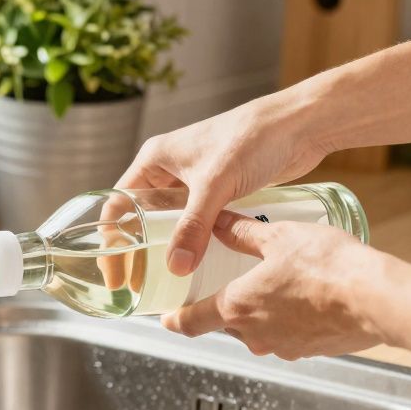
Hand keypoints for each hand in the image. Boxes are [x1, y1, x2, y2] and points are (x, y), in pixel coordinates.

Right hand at [115, 91, 331, 274]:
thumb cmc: (253, 137)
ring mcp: (194, 181)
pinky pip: (196, 224)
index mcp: (154, 160)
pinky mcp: (218, 191)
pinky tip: (196, 265)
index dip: (111, 242)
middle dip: (136, 252)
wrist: (299, 125)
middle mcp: (169, 170)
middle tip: (136, 284)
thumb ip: (194, 226)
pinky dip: (192, 243)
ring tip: (162, 282)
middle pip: (140, 218)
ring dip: (165, 250)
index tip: (115, 273)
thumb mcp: (215, 184)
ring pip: (169, 223)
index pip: (118, 205)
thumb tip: (176, 267)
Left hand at [160, 211, 387, 359]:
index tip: (166, 319)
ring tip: (276, 285)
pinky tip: (304, 298)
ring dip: (260, 312)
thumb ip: (242, 233)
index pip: (191, 321)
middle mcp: (254, 335)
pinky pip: (287, 335)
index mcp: (236, 307)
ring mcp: (282, 347)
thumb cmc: (327, 267)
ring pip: (258, 330)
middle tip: (233, 282)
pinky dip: (288, 319)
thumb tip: (218, 223)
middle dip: (227, 305)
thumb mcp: (278, 237)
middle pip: (226, 323)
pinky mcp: (309, 351)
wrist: (376, 299)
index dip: (175, 320)